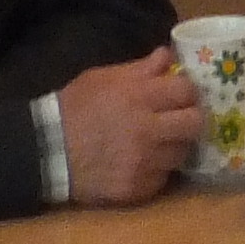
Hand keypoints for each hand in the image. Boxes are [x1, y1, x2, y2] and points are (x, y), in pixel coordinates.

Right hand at [57, 49, 207, 204]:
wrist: (49, 151)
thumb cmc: (75, 107)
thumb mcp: (102, 78)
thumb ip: (140, 68)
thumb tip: (168, 55)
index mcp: (139, 97)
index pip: (186, 91)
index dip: (187, 91)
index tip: (181, 95)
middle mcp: (148, 131)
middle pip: (195, 123)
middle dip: (191, 118)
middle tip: (179, 119)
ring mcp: (145, 163)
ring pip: (183, 153)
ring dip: (175, 145)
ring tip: (160, 142)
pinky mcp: (139, 188)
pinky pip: (163, 177)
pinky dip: (157, 169)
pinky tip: (142, 162)